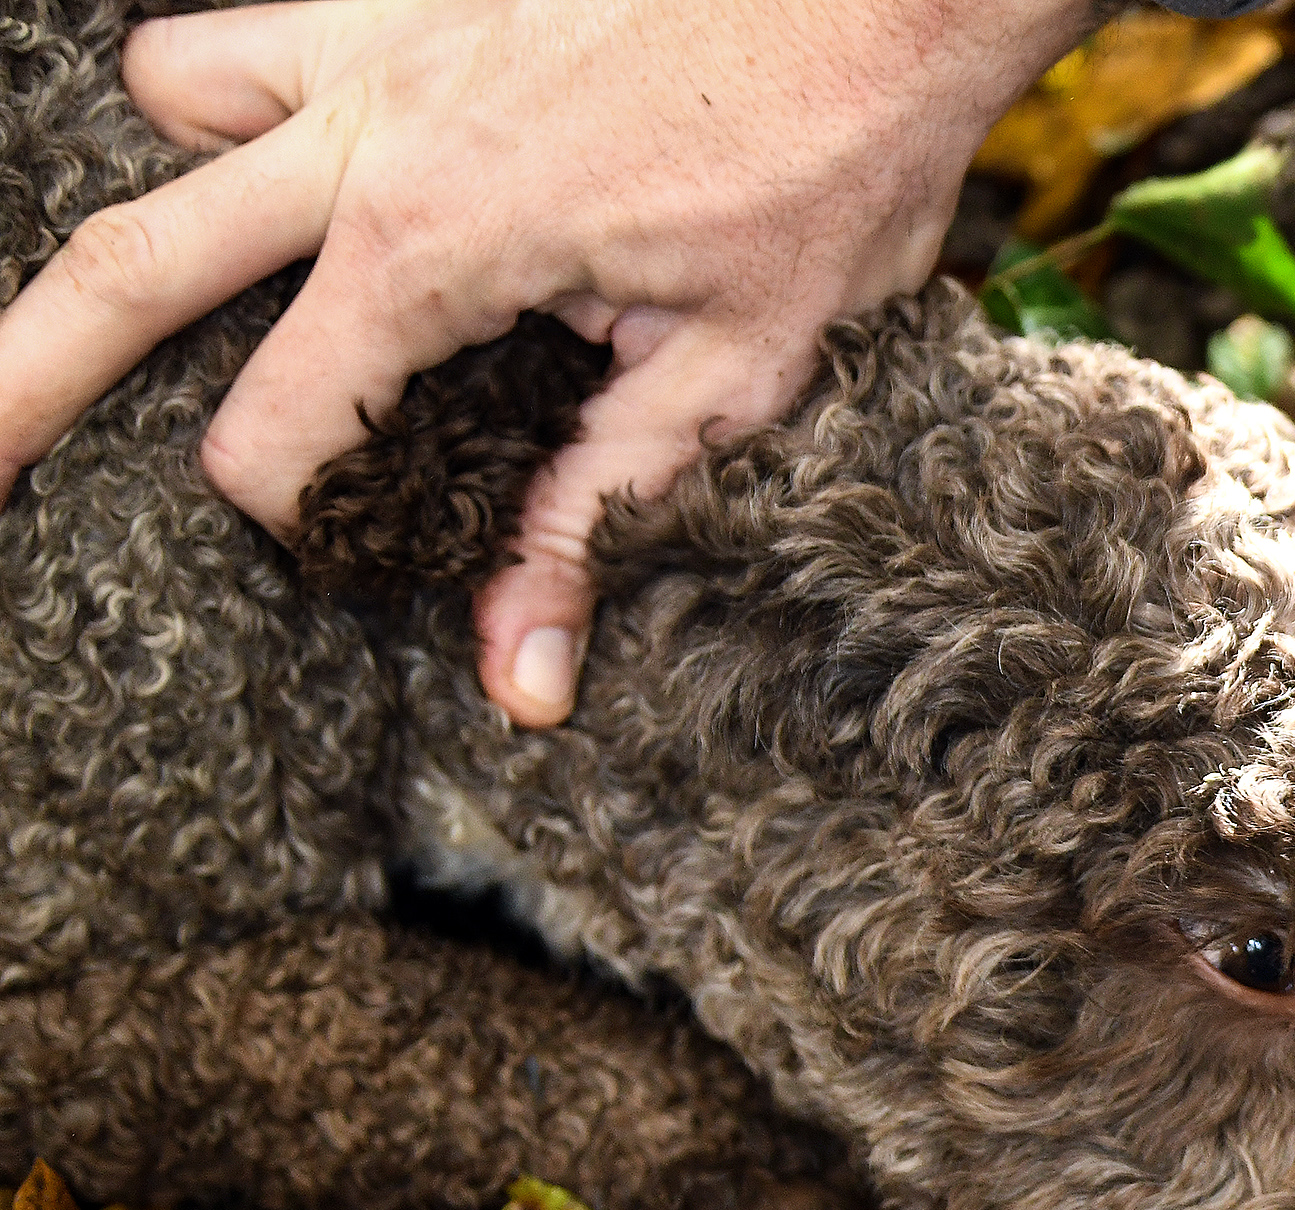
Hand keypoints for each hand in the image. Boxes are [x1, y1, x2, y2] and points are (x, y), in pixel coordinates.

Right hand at [0, 0, 1092, 724]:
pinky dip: (244, 88)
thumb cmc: (829, 165)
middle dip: (28, 374)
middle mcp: (367, 130)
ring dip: (166, 184)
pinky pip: (262, 28)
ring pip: (175, 100)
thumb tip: (522, 674)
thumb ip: (600, 514)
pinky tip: (294, 155)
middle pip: (131, 261)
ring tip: (183, 275)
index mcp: (438, 246)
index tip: (340, 540)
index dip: (293, 510)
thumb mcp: (740, 375)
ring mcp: (375, 36)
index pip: (274, 424)